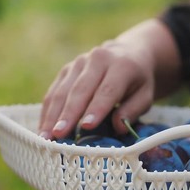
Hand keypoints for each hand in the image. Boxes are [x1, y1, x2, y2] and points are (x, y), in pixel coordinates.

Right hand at [39, 40, 154, 138]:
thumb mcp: (145, 94)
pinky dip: (47, 111)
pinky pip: (54, 91)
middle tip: (58, 135)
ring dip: (52, 115)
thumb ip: (133, 110)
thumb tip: (118, 127)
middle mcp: (97, 60)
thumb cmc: (137, 81)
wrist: (128, 53)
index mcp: (121, 65)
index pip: (107, 90)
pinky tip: (43, 128)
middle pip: (80, 90)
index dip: (96, 109)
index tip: (86, 127)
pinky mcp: (66, 69)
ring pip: (62, 91)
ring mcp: (78, 63)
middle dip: (68, 114)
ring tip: (45, 137)